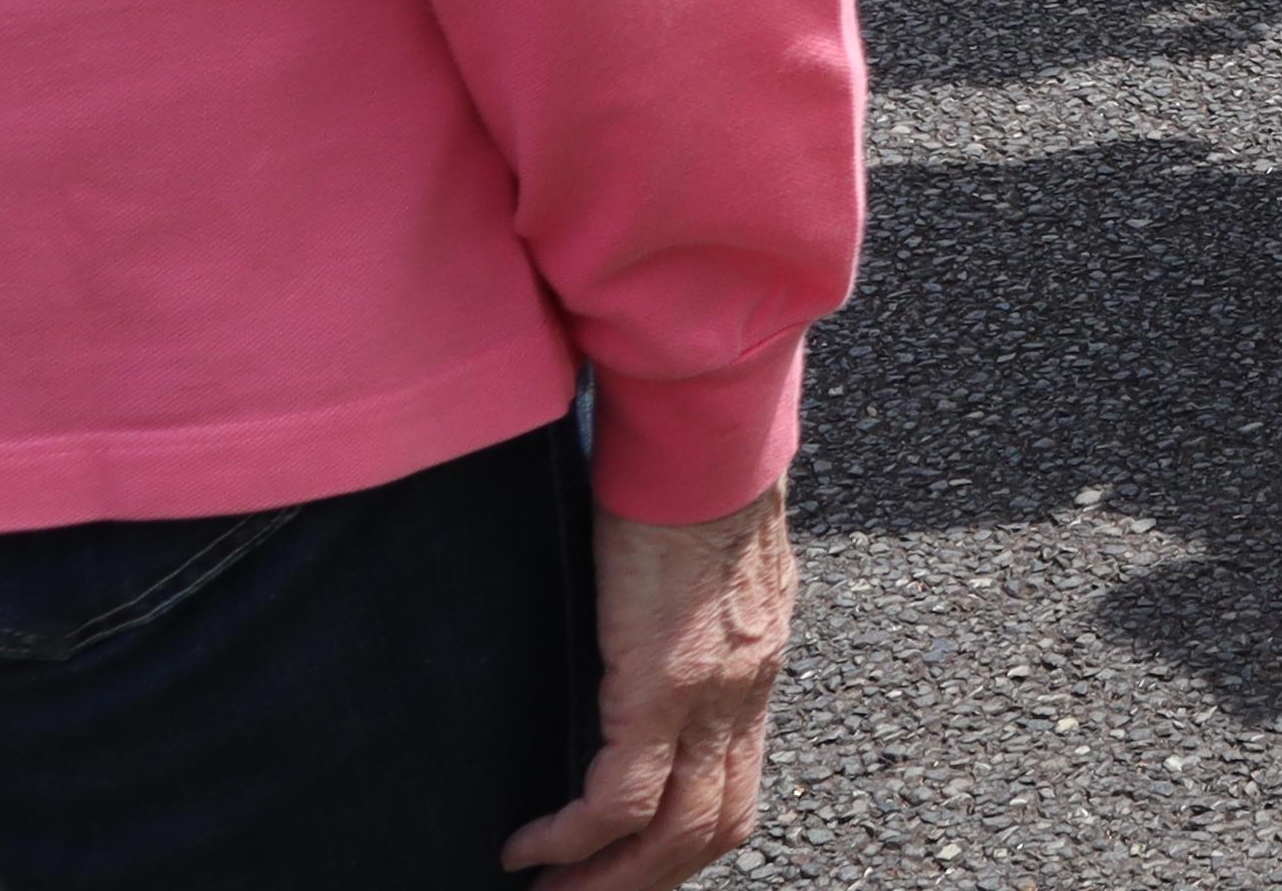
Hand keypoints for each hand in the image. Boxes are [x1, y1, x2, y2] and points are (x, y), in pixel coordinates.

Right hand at [500, 484, 791, 887]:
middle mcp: (744, 692)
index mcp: (755, 667)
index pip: (737, 787)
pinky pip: (617, 799)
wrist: (704, 435)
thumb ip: (693, 619)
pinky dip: (570, 839)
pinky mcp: (662, 683)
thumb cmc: (695, 480)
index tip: (630, 866)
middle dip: (645, 883)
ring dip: (608, 881)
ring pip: (672, 834)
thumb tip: (649, 644)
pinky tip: (526, 847)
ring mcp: (710, 694)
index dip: (685, 842)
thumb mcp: (709, 569)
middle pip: (713, 828)